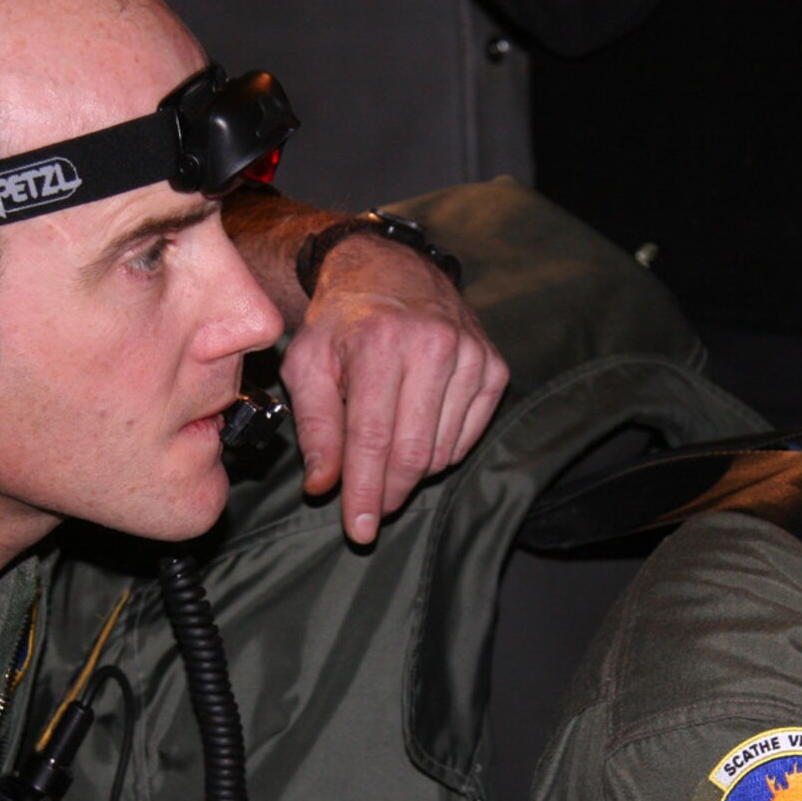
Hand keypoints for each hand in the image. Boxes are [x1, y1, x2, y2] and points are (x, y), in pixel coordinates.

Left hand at [280, 235, 507, 543]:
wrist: (390, 271)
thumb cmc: (342, 322)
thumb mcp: (308, 364)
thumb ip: (315, 427)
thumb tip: (323, 486)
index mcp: (380, 342)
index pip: (373, 438)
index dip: (365, 490)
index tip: (359, 530)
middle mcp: (433, 345)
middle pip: (413, 451)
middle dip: (389, 492)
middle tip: (370, 509)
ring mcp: (470, 355)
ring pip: (442, 451)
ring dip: (411, 471)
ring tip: (385, 454)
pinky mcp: (493, 366)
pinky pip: (468, 438)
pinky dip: (439, 451)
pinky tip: (416, 432)